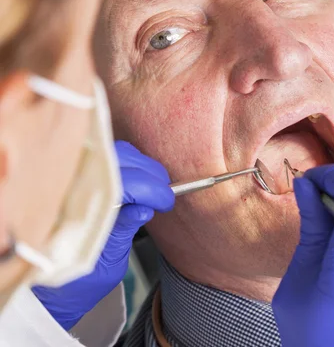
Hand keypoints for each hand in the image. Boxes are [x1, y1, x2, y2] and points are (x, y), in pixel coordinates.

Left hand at [32, 141, 174, 329]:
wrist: (55, 292)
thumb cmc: (80, 280)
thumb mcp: (109, 261)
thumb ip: (124, 229)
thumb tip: (146, 207)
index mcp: (79, 211)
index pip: (122, 183)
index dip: (151, 189)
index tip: (167, 202)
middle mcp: (72, 188)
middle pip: (121, 159)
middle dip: (150, 174)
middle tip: (164, 195)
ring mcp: (75, 180)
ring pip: (117, 154)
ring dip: (142, 167)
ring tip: (154, 189)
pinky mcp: (80, 178)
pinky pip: (110, 158)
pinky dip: (130, 165)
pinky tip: (139, 183)